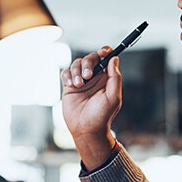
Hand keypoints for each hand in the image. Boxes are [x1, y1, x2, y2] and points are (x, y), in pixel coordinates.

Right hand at [60, 48, 121, 167]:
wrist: (86, 130)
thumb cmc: (102, 116)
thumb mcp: (113, 97)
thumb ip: (114, 77)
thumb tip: (114, 59)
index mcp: (106, 78)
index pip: (106, 58)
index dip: (105, 52)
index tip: (102, 52)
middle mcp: (94, 78)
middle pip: (90, 58)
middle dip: (88, 64)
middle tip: (87, 77)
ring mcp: (81, 82)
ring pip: (77, 63)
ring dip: (77, 71)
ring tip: (78, 86)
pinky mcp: (69, 87)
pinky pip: (66, 72)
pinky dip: (68, 75)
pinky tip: (71, 85)